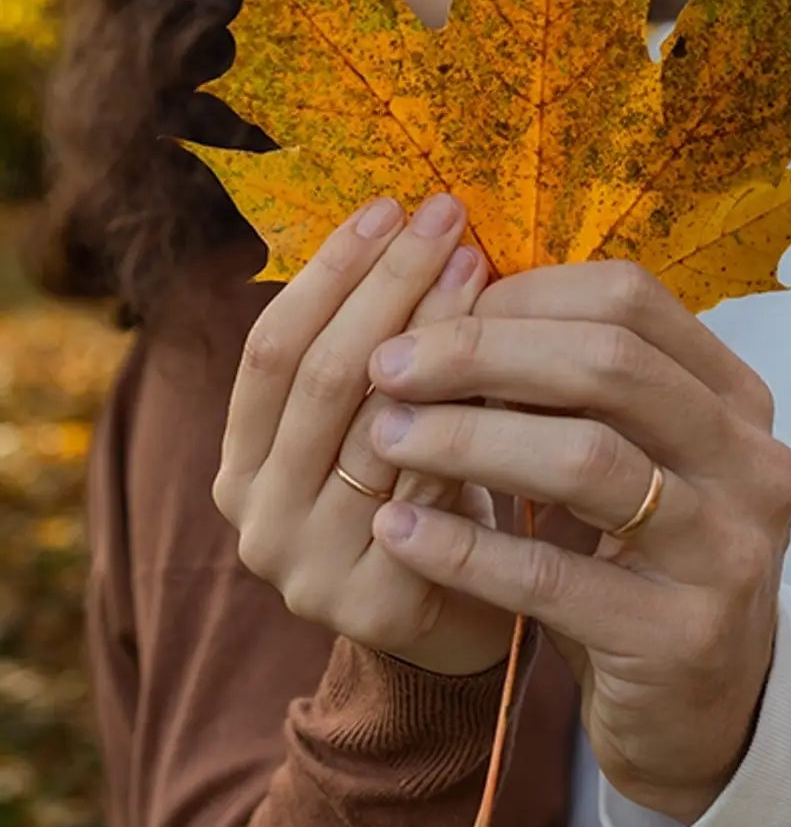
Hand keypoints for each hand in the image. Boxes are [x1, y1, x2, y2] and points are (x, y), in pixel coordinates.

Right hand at [213, 194, 515, 674]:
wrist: (467, 620)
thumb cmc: (429, 494)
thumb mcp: (382, 417)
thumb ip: (376, 347)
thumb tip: (416, 217)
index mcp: (241, 463)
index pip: (271, 348)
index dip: (327, 273)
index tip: (390, 206)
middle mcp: (256, 518)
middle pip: (321, 378)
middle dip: (388, 286)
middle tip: (448, 218)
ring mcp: (308, 569)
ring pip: (378, 428)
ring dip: (436, 337)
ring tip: (486, 267)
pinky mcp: (373, 608)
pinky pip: (428, 493)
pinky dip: (467, 421)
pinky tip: (513, 364)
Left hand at [366, 262, 790, 823]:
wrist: (700, 720)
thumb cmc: (637, 568)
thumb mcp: (622, 461)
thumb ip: (565, 389)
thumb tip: (443, 298)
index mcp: (736, 399)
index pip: (630, 300)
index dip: (522, 295)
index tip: (427, 312)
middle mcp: (753, 463)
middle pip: (611, 363)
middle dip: (482, 352)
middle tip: (387, 366)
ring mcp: (727, 551)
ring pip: (587, 459)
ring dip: (468, 438)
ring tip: (384, 436)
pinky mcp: (684, 638)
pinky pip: (555, 579)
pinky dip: (466, 547)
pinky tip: (398, 530)